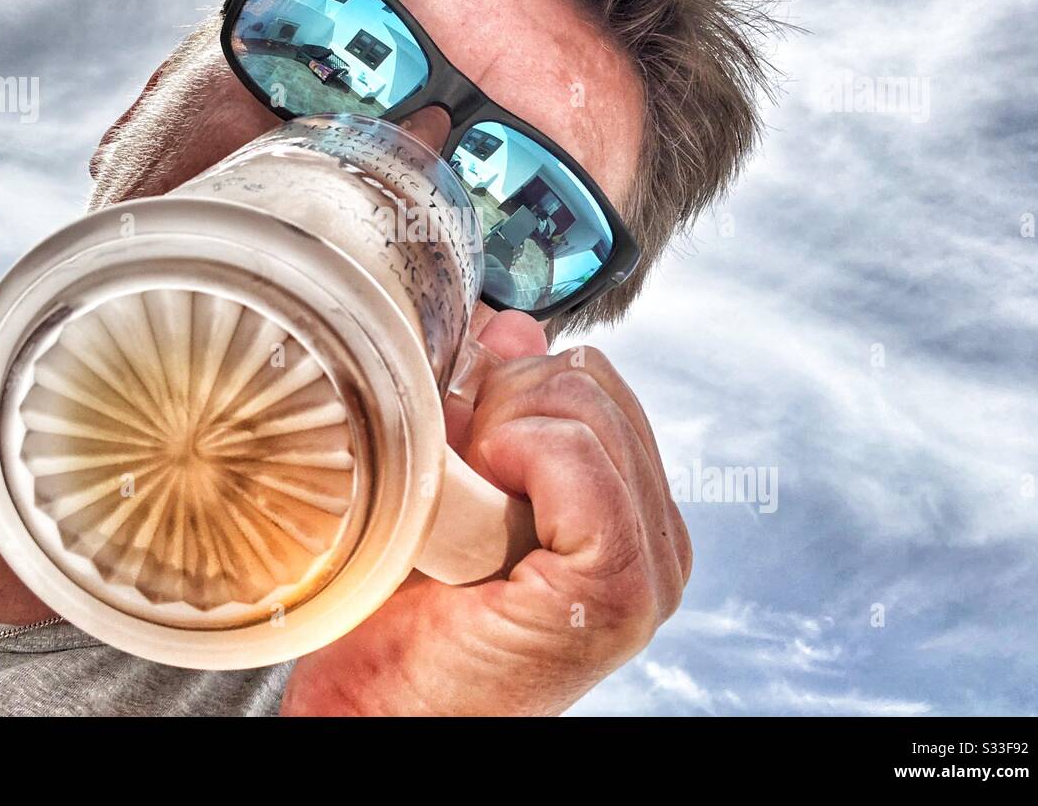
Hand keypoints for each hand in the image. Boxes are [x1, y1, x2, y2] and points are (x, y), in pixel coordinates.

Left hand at [279, 311, 691, 715]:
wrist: (379, 715)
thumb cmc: (404, 613)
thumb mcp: (451, 479)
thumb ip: (494, 404)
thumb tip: (515, 323)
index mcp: (630, 513)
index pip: (592, 382)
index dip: (508, 391)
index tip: (456, 445)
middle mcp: (657, 541)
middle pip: (589, 382)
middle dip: (502, 406)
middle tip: (451, 477)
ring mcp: (650, 567)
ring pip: (580, 404)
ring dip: (497, 431)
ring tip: (458, 502)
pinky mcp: (622, 586)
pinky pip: (575, 450)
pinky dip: (515, 453)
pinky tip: (478, 500)